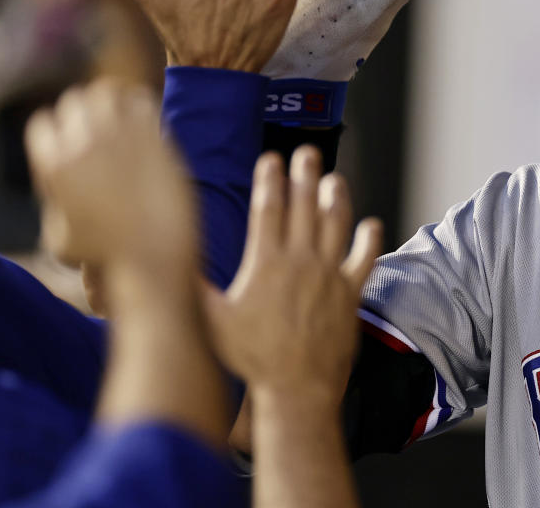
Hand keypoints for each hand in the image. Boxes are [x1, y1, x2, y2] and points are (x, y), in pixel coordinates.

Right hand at [23, 79, 195, 273]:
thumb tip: (57, 186)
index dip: (57, 130)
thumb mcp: (61, 239)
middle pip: (74, 101)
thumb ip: (53, 205)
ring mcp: (118, 136)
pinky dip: (141, 103)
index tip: (73, 139)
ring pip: (106, 92)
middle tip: (101, 124)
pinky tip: (146, 117)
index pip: (43, 124)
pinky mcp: (152, 136)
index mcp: (52, 164)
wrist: (152, 255)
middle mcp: (81, 143)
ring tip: (122, 113)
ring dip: (113, 100)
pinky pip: (141, 100)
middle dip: (85, 111)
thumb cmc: (108, 257)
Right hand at [203, 146, 381, 401]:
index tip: (271, 158)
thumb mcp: (213, 321)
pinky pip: (365, 259)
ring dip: (337, 198)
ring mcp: (330, 275)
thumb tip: (168, 265)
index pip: (268, 209)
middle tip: (306, 152)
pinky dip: (369, 240)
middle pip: (305, 207)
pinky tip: (371, 224)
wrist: (297, 387)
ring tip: (334, 179)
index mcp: (267, 264)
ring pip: (337, 224)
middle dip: (305, 174)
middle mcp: (301, 262)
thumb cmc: (253, 358)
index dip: (270, 179)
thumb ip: (194, 289)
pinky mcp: (351, 293)